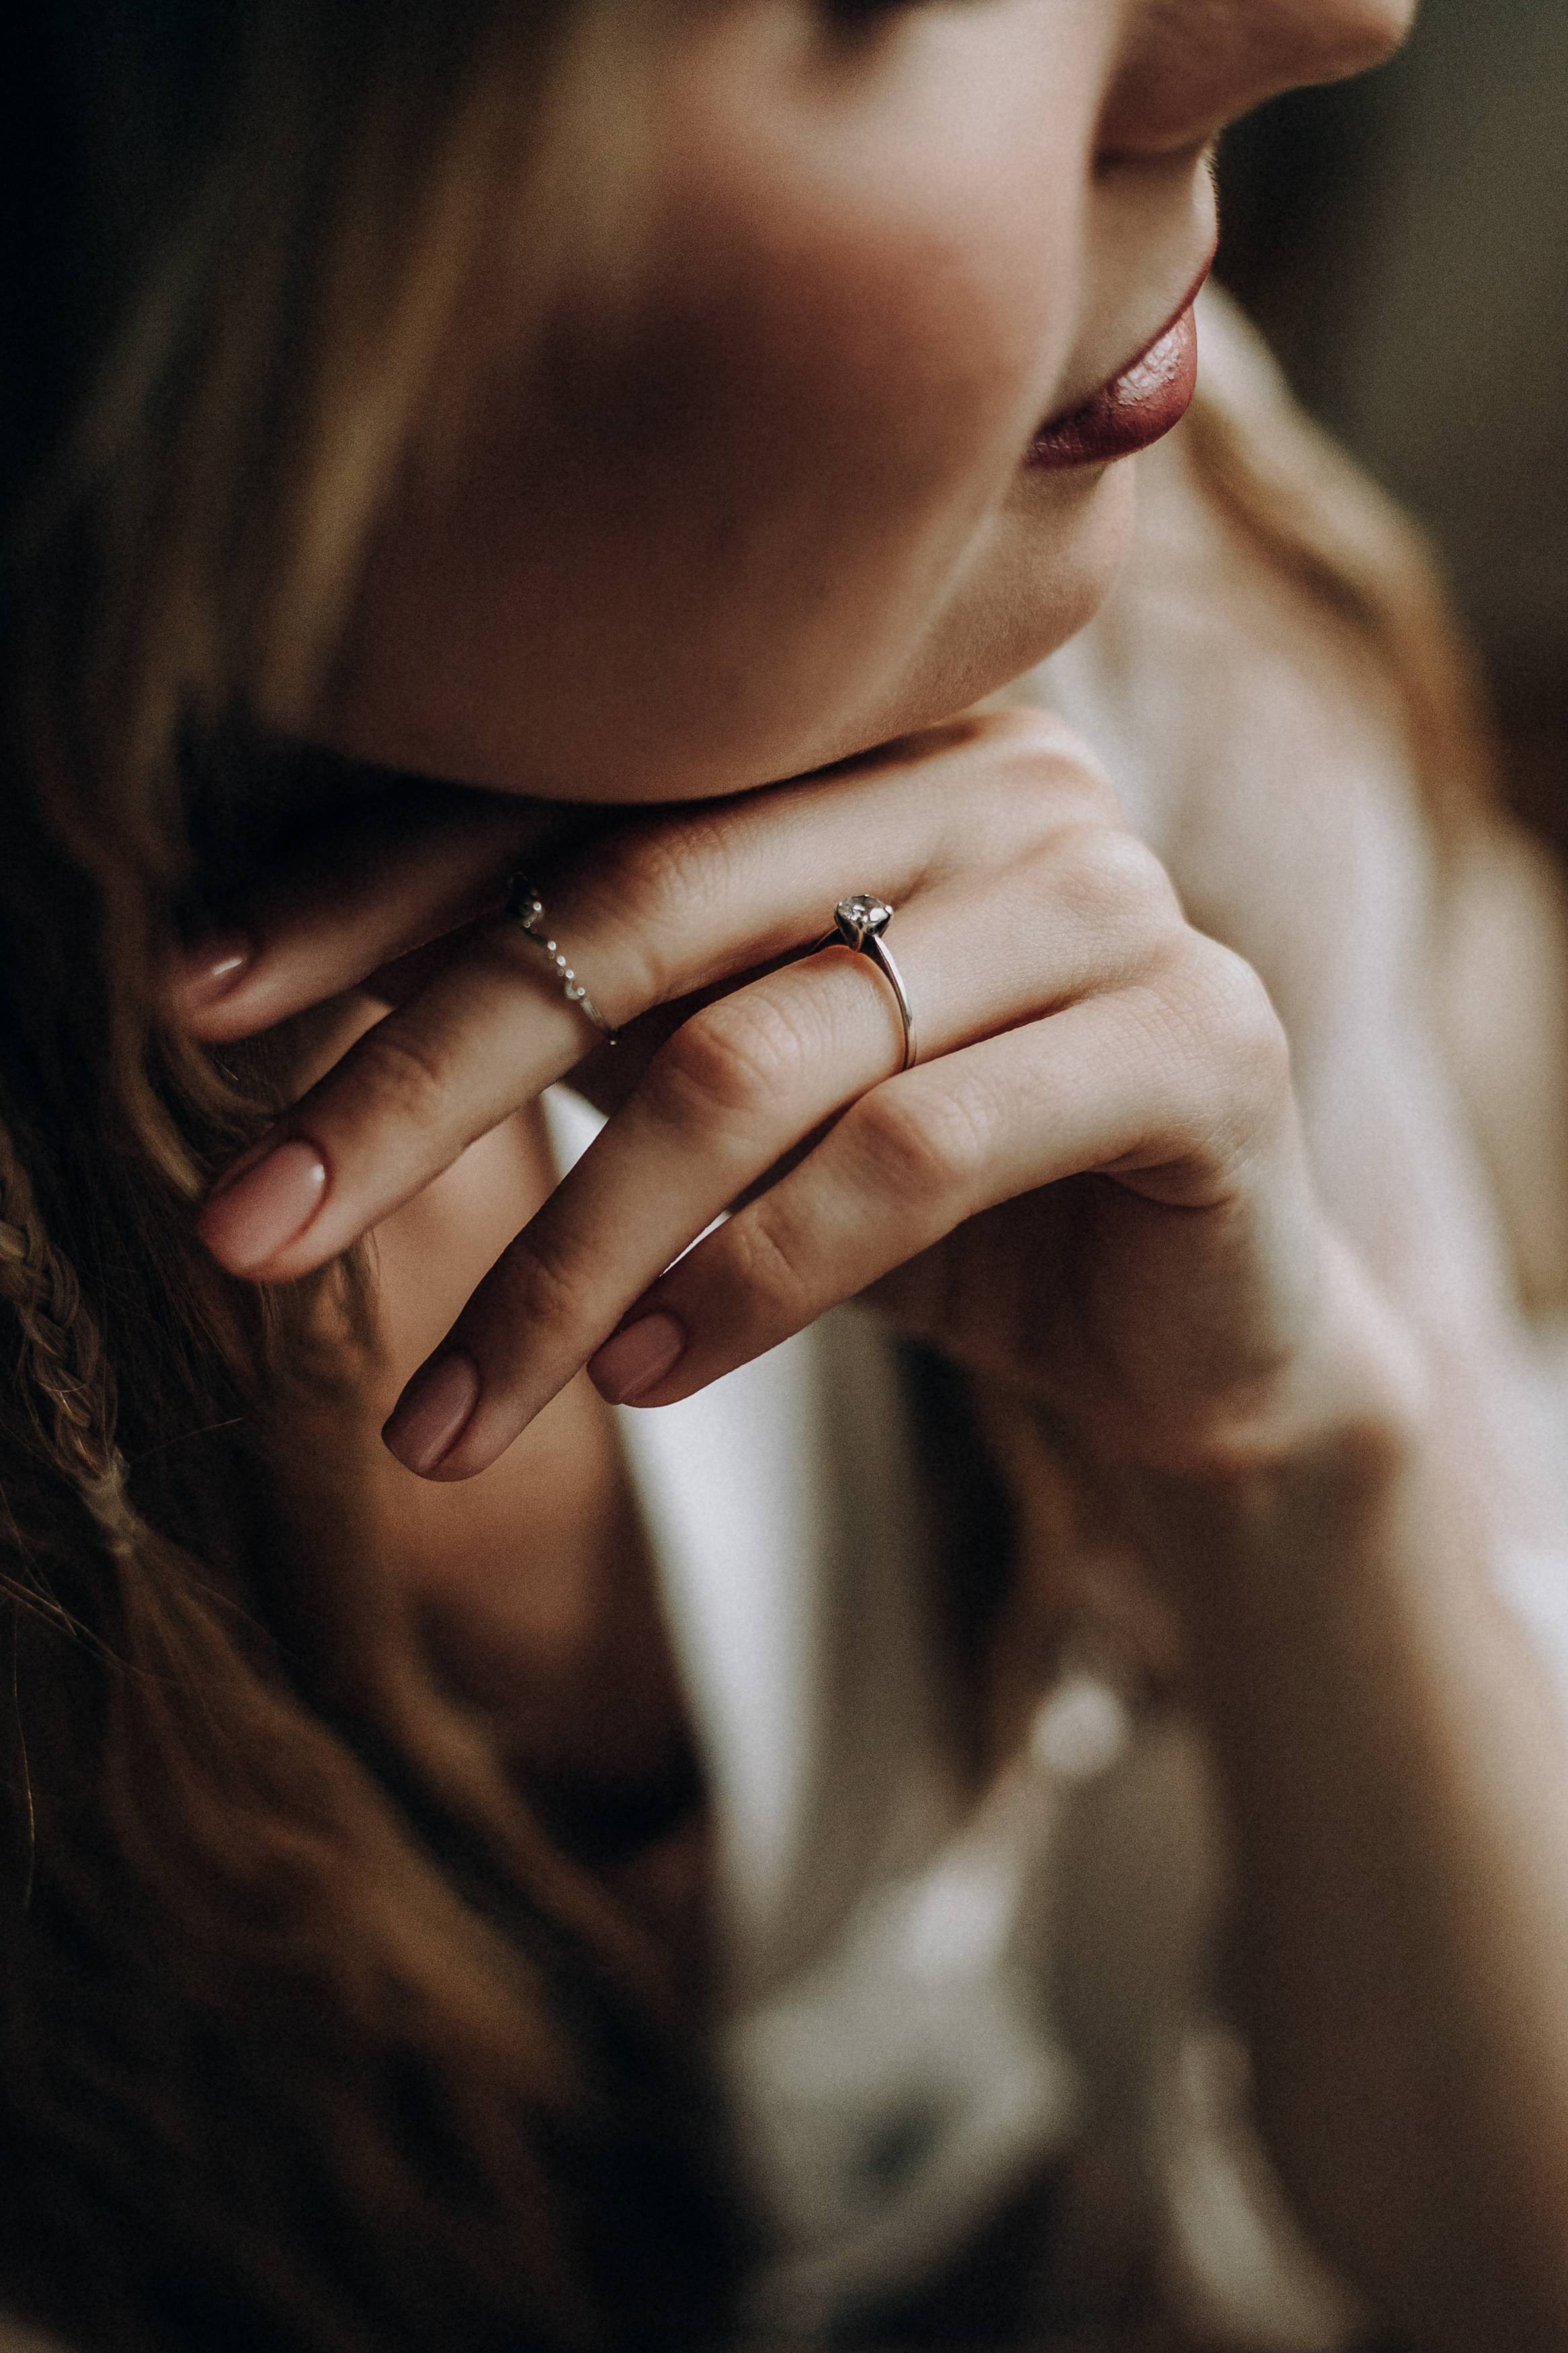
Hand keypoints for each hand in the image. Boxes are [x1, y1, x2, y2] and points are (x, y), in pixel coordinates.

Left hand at [176, 711, 1339, 1484]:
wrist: (1192, 1322)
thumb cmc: (928, 1191)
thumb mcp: (728, 1078)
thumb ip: (583, 1003)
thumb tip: (277, 992)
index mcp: (864, 735)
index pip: (576, 785)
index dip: (370, 891)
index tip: (192, 1002)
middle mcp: (988, 771)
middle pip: (640, 906)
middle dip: (416, 1087)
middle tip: (250, 1235)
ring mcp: (1104, 893)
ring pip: (762, 1055)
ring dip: (572, 1252)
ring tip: (453, 1408)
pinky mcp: (1198, 1040)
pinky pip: (918, 1149)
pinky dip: (757, 1278)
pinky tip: (652, 1377)